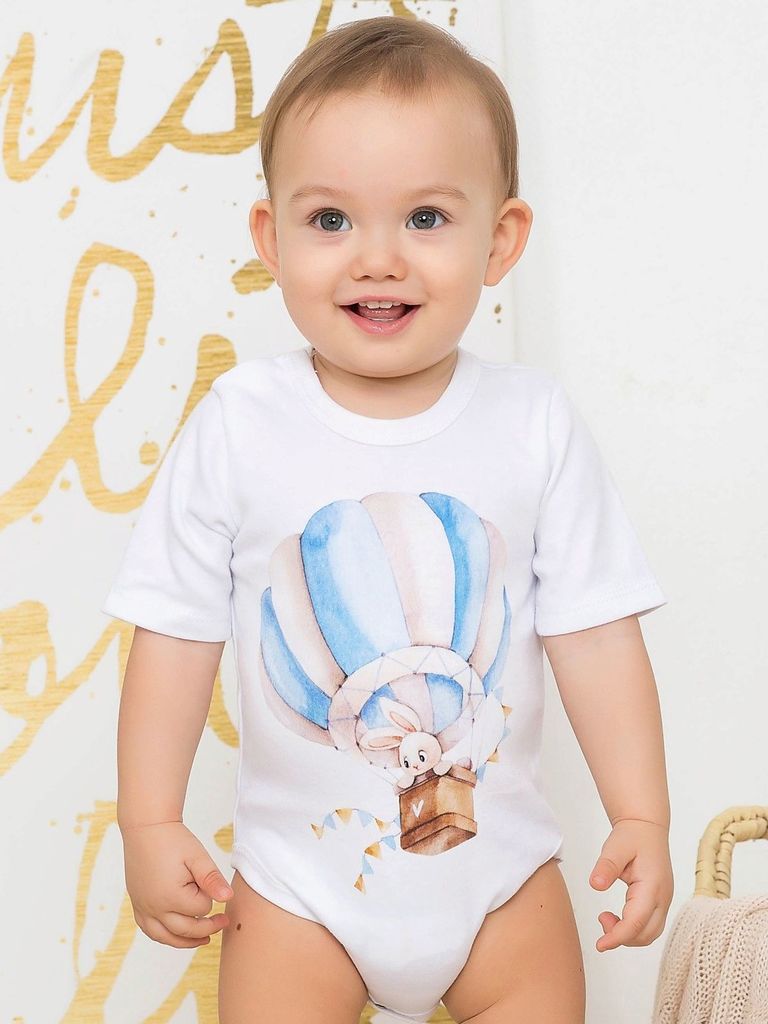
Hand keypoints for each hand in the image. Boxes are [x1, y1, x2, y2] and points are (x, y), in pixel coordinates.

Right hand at [121, 820, 233, 947]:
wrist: (146, 828)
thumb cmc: (173, 840)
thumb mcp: (198, 856)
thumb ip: (212, 879)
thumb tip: (228, 898)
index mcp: (171, 896)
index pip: (201, 909)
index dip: (209, 897)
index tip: (209, 883)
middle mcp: (154, 908)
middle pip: (186, 929)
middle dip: (207, 927)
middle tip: (224, 921)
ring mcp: (143, 908)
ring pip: (166, 937)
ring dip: (187, 941)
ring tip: (205, 939)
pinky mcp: (137, 905)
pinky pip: (150, 930)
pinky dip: (165, 936)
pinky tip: (177, 934)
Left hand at [589, 818, 673, 951]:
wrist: (647, 827)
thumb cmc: (632, 836)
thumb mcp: (614, 846)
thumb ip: (606, 866)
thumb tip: (595, 885)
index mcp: (652, 886)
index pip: (636, 923)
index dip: (617, 937)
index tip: (600, 945)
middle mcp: (662, 898)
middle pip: (645, 934)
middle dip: (621, 937)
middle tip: (601, 919)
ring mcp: (664, 901)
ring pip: (649, 933)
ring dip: (628, 935)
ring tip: (606, 918)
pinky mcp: (660, 901)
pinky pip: (649, 925)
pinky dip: (633, 929)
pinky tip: (617, 917)